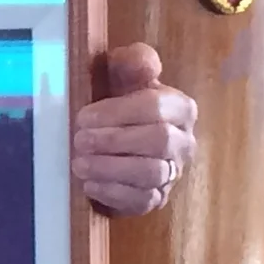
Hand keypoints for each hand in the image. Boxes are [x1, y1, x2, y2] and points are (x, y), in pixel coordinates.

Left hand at [72, 42, 197, 217]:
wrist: (121, 137)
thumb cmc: (122, 102)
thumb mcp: (125, 76)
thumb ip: (134, 62)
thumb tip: (142, 63)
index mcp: (180, 108)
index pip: (156, 108)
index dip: (118, 112)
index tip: (84, 117)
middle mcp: (184, 142)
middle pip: (158, 142)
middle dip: (114, 141)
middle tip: (79, 140)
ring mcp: (173, 173)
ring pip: (151, 174)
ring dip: (111, 169)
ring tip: (79, 163)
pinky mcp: (157, 198)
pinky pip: (142, 200)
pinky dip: (114, 193)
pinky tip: (89, 184)